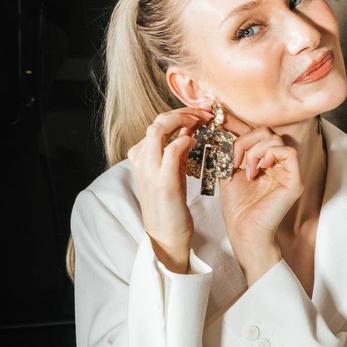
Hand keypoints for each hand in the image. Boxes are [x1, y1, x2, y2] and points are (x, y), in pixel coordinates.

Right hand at [127, 106, 210, 271]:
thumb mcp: (172, 172)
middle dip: (184, 112)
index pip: (158, 122)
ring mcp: (148, 169)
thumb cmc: (171, 204)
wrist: (165, 235)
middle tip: (206, 114)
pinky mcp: (162, 181)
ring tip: (203, 121)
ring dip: (185, 119)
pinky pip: (172, 149)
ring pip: (160, 127)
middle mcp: (140, 158)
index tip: (200, 114)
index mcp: (140, 155)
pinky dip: (186, 140)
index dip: (181, 114)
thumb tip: (189, 130)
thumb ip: (176, 151)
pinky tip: (197, 142)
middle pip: (158, 120)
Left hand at [217, 111, 303, 283]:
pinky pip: (289, 152)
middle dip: (246, 140)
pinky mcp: (295, 181)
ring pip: (278, 139)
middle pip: (268, 132)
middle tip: (235, 159)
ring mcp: (288, 172)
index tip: (219, 120)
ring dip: (255, 150)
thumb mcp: (228, 172)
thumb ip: (229, 152)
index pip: (256, 134)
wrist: (243, 231)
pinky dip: (270, 154)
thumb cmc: (237, 208)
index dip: (239, 124)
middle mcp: (278, 165)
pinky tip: (257, 169)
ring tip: (246, 169)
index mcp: (263, 161)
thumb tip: (220, 128)